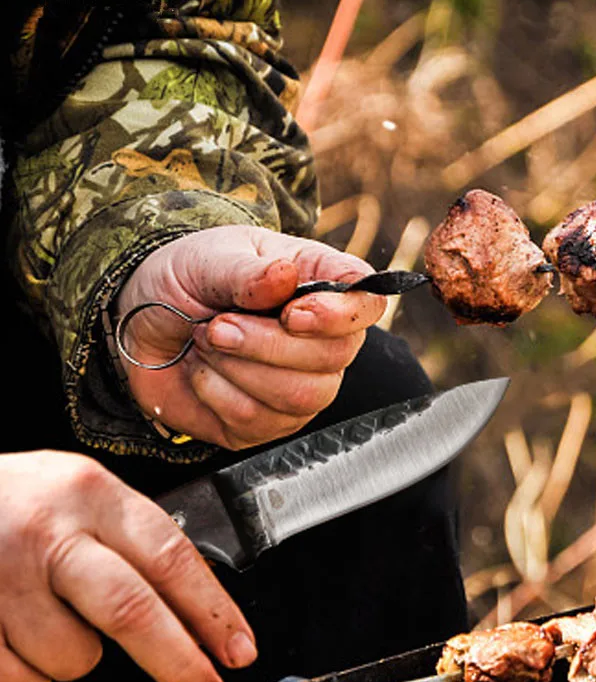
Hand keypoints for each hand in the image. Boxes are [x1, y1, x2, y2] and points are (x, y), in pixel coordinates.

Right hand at [0, 451, 255, 681]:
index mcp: (93, 495)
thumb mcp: (80, 492)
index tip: (238, 647)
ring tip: (52, 614)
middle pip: (132, 611)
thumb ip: (127, 535)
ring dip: (76, 656)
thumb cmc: (17, 498)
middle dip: (179, 663)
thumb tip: (188, 602)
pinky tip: (17, 634)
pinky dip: (28, 676)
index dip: (212, 610)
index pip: (169, 556)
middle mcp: (52, 533)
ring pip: (74, 657)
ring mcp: (4, 579)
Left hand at [116, 225, 386, 448]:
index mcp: (320, 283)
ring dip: (239, 369)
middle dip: (266, 344)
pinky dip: (217, 394)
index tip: (289, 313)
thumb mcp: (208, 259)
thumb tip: (284, 277)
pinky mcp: (268, 422)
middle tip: (216, 324)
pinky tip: (202, 372)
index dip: (338, 315)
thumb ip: (246, 272)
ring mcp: (301, 384)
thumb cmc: (186, 279)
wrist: (141, 323)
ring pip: (301, 396)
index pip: (367, 303)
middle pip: (335, 357)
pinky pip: (258, 422)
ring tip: (205, 342)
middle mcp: (323, 338)